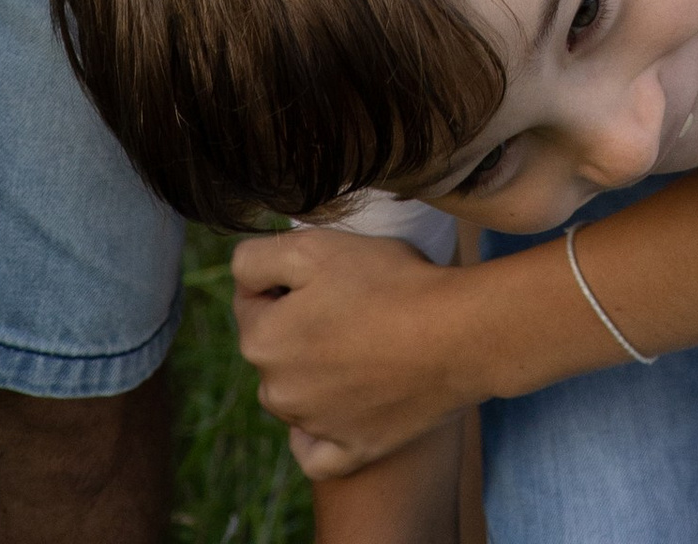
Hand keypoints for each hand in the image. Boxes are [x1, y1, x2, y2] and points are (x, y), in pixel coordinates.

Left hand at [231, 223, 470, 481]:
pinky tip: (340, 404)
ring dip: (313, 370)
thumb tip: (240, 276)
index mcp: (262, 341)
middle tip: (348, 301)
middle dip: (297, 324)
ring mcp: (314, 427)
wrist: (456, 334)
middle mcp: (277, 393)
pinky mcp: (350, 451)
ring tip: (362, 340)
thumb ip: (257, 258)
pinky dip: (319, 432)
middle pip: (273, 348)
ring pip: (295, 394)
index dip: (285, 279)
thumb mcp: (315, 246)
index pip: (250, 300)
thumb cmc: (388, 283)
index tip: (324, 273)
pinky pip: (315, 449)